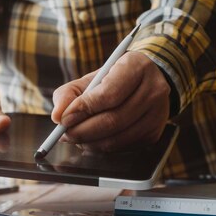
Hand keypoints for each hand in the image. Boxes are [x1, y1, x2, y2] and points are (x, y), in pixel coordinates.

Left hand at [51, 52, 170, 151]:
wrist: (147, 80)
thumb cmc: (114, 78)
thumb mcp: (92, 77)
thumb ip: (70, 93)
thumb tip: (57, 116)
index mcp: (137, 67)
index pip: (109, 93)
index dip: (84, 108)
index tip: (63, 118)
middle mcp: (153, 90)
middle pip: (113, 120)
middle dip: (83, 130)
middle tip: (64, 133)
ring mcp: (157, 114)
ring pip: (118, 138)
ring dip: (90, 142)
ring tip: (75, 137)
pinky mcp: (154, 133)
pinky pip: (123, 147)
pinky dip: (102, 147)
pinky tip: (92, 140)